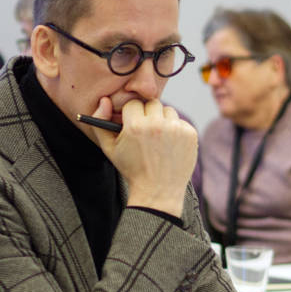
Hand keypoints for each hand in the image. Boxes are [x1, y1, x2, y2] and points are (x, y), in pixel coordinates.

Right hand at [88, 97, 197, 217]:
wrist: (158, 191)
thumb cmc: (132, 169)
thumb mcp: (109, 148)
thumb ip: (100, 121)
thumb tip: (105, 100)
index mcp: (135, 126)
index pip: (133, 103)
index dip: (132, 114)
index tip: (133, 123)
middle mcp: (157, 125)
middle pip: (152, 104)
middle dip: (148, 115)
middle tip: (146, 131)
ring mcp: (176, 129)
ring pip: (168, 111)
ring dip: (163, 120)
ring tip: (158, 140)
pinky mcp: (190, 134)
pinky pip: (180, 122)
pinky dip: (176, 130)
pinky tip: (170, 145)